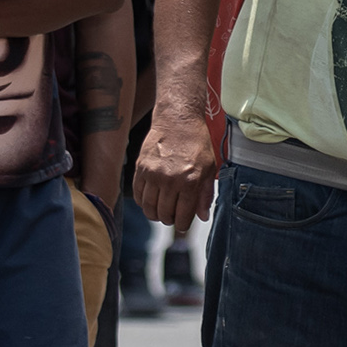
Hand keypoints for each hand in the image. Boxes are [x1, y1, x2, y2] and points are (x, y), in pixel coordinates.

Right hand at [132, 100, 220, 234]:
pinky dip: (142, 202)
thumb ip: (205, 194)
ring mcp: (153, 174)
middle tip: (172, 217)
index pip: (183, 215)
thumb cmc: (196, 143)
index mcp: (190, 181)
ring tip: (160, 211)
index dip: (183, 225)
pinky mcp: (141, 168)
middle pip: (164, 214)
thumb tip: (203, 216)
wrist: (178, 120)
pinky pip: (137, 194)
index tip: (183, 225)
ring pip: (149, 207)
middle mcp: (170, 179)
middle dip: (169, 220)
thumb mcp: (209, 168)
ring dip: (154, 214)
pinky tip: (149, 200)